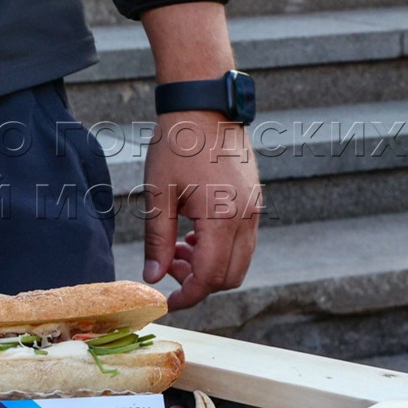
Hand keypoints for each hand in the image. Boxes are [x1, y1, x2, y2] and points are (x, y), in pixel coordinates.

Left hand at [140, 111, 261, 310]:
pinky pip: (243, 240)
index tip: (167, 302)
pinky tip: (193, 232)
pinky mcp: (254, 199)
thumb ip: (158, 239)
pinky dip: (221, 248)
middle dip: (199, 282)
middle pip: (231, 275)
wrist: (204, 105)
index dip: (188, 296)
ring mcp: (255, 208)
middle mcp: (246, 216)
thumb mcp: (159, 194)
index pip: (210, 277)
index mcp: (223, 217)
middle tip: (168, 268)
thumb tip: (153, 276)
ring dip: (211, 265)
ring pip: (240, 259)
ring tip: (179, 247)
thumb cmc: (178, 144)